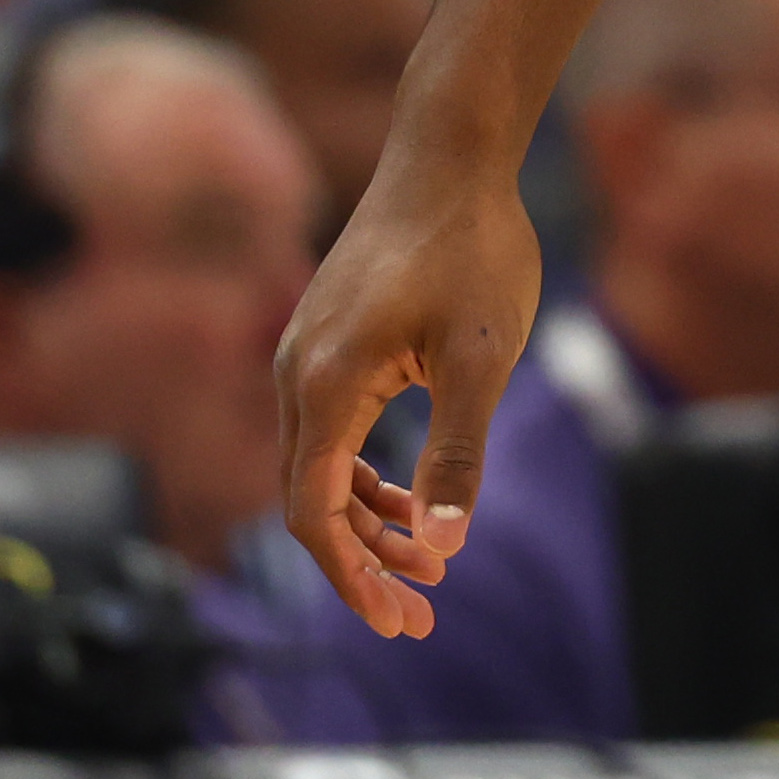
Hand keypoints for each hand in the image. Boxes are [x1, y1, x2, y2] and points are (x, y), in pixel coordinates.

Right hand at [275, 160, 544, 636]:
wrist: (450, 155)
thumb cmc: (473, 247)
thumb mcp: (482, 355)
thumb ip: (459, 449)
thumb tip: (445, 540)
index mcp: (325, 386)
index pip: (315, 514)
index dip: (352, 578)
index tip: (397, 622)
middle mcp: (296, 375)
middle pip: (309, 503)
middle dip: (361, 565)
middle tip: (420, 617)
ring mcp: (304, 356)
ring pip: (318, 470)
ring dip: (366, 523)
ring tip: (429, 564)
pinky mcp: (325, 342)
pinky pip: (329, 433)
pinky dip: (364, 476)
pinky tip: (410, 500)